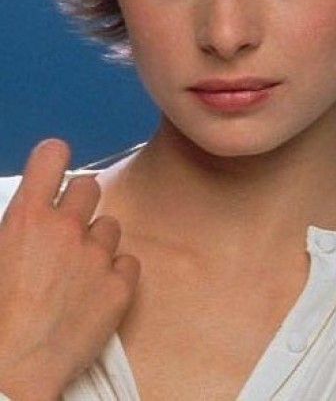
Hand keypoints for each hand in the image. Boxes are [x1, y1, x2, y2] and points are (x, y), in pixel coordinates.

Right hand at [0, 139, 139, 400]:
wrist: (12, 374)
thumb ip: (19, 226)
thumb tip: (31, 216)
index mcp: (26, 217)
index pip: (52, 154)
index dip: (55, 158)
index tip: (55, 170)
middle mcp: (65, 228)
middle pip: (89, 186)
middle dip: (79, 203)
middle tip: (65, 232)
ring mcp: (96, 257)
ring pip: (111, 226)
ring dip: (98, 242)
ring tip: (78, 272)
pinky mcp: (119, 288)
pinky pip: (129, 262)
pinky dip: (116, 274)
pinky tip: (97, 293)